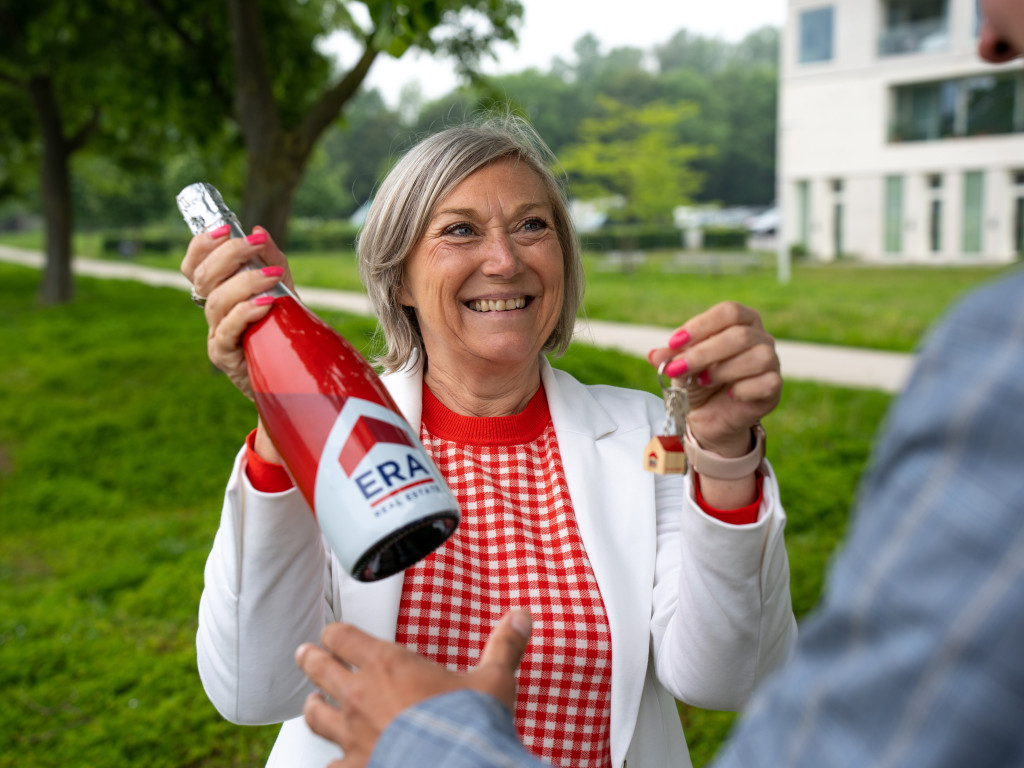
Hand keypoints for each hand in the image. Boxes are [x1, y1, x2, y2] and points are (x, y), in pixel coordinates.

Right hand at [180, 225, 294, 399]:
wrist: (294, 370)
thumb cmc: (282, 326)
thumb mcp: (281, 287)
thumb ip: (270, 259)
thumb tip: (258, 230)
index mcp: (218, 293)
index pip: (194, 265)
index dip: (201, 245)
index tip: (225, 228)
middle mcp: (212, 312)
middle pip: (203, 278)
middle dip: (229, 255)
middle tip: (256, 243)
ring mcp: (215, 334)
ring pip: (217, 301)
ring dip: (245, 282)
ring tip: (272, 276)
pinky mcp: (225, 355)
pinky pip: (228, 329)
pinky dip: (246, 312)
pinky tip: (266, 303)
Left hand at [295, 610, 531, 767]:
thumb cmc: (470, 725)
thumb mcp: (494, 679)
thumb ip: (504, 646)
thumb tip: (521, 617)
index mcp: (388, 665)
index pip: (343, 638)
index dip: (335, 633)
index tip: (334, 633)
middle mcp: (361, 696)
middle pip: (319, 670)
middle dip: (312, 660)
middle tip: (306, 654)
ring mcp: (353, 736)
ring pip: (316, 716)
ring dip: (314, 708)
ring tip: (314, 706)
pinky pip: (331, 765)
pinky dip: (333, 763)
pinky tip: (336, 763)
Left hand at [648, 302, 780, 457]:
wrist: (709, 416)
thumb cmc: (697, 381)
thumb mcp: (680, 366)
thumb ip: (671, 357)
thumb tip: (655, 355)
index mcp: (740, 321)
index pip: (729, 311)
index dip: (701, 326)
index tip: (674, 342)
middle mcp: (761, 337)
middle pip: (740, 335)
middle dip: (703, 352)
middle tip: (677, 368)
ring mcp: (772, 362)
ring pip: (758, 356)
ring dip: (724, 370)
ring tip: (703, 381)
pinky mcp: (774, 388)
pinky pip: (768, 382)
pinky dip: (743, 388)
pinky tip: (728, 394)